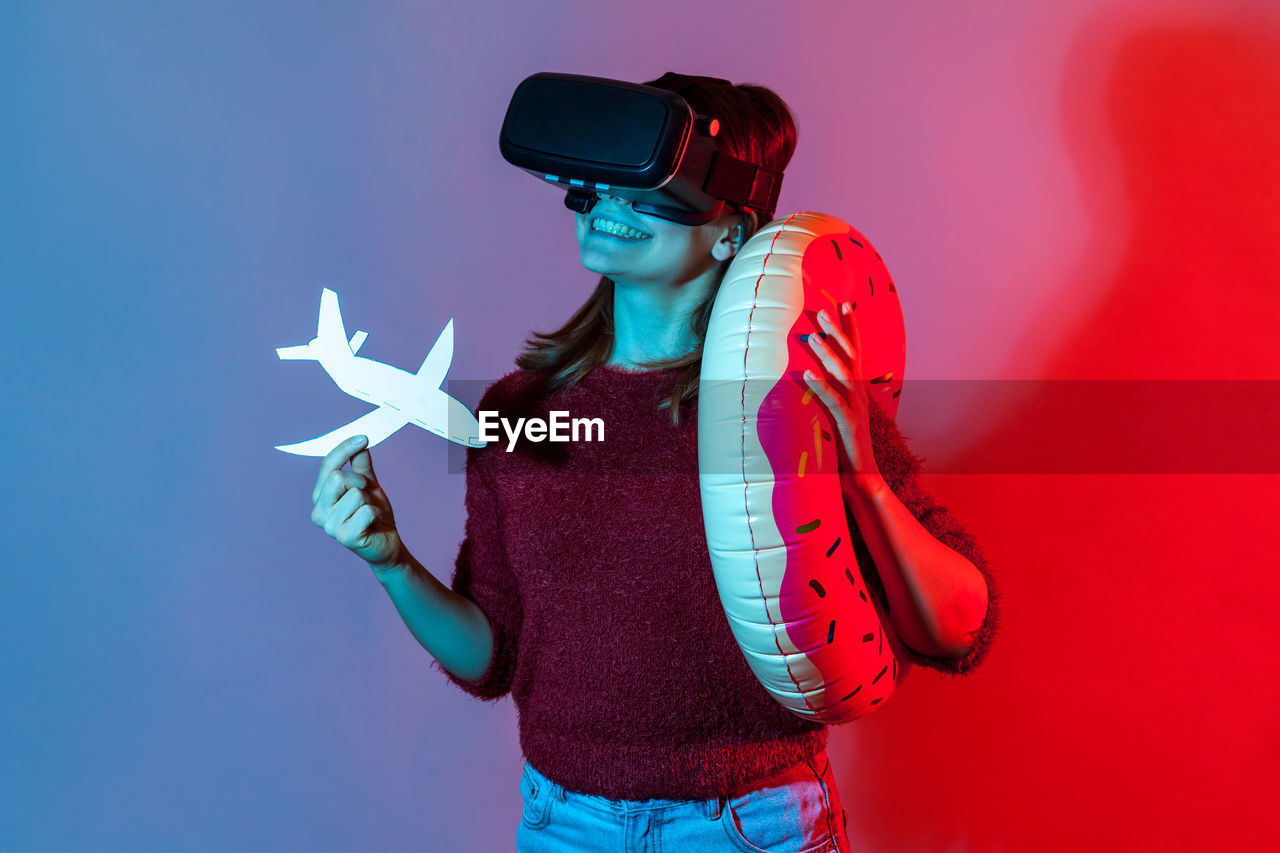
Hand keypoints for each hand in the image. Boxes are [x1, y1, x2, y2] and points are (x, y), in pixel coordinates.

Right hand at [311, 435, 404, 569]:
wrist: (387, 543)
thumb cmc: (374, 514)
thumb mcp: (368, 485)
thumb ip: (361, 465)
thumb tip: (359, 442)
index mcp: (321, 496)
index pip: (327, 466)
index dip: (344, 449)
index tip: (363, 437)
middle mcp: (319, 511)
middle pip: (337, 478)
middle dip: (360, 481)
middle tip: (368, 493)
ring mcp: (330, 526)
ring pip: (355, 494)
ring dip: (370, 500)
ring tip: (370, 512)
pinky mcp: (345, 537)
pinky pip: (365, 510)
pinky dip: (375, 513)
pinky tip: (373, 523)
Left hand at [802, 301, 883, 490]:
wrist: (863, 480)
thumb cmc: (844, 450)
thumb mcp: (834, 417)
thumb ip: (826, 397)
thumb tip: (805, 378)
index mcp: (856, 391)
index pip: (855, 352)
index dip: (851, 327)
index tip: (844, 303)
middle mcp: (859, 395)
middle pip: (851, 356)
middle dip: (838, 331)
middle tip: (823, 309)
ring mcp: (855, 410)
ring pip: (843, 375)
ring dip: (827, 354)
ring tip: (813, 336)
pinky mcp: (848, 426)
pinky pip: (833, 403)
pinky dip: (820, 387)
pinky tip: (806, 375)